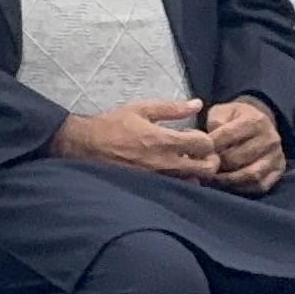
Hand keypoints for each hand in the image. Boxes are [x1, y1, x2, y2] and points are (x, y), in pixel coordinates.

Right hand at [48, 99, 218, 179]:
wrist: (85, 147)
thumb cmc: (113, 125)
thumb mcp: (141, 109)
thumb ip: (172, 108)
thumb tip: (197, 104)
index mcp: (164, 140)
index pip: (205, 145)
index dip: (204, 139)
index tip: (191, 135)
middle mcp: (166, 163)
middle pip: (207, 169)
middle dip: (209, 159)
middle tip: (197, 152)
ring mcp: (160, 179)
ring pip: (195, 182)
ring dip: (195, 172)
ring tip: (183, 161)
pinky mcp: (152, 188)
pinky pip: (177, 189)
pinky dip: (181, 181)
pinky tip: (170, 171)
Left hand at [202, 99, 285, 191]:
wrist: (259, 123)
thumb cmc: (234, 119)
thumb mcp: (222, 111)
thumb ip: (214, 122)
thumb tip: (206, 142)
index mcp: (255, 120)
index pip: (227, 135)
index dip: (209, 146)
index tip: (197, 152)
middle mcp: (270, 138)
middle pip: (237, 158)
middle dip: (217, 164)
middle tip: (203, 168)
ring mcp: (276, 156)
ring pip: (250, 174)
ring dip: (227, 179)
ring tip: (212, 178)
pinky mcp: (278, 171)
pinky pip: (259, 185)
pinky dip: (241, 187)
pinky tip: (227, 184)